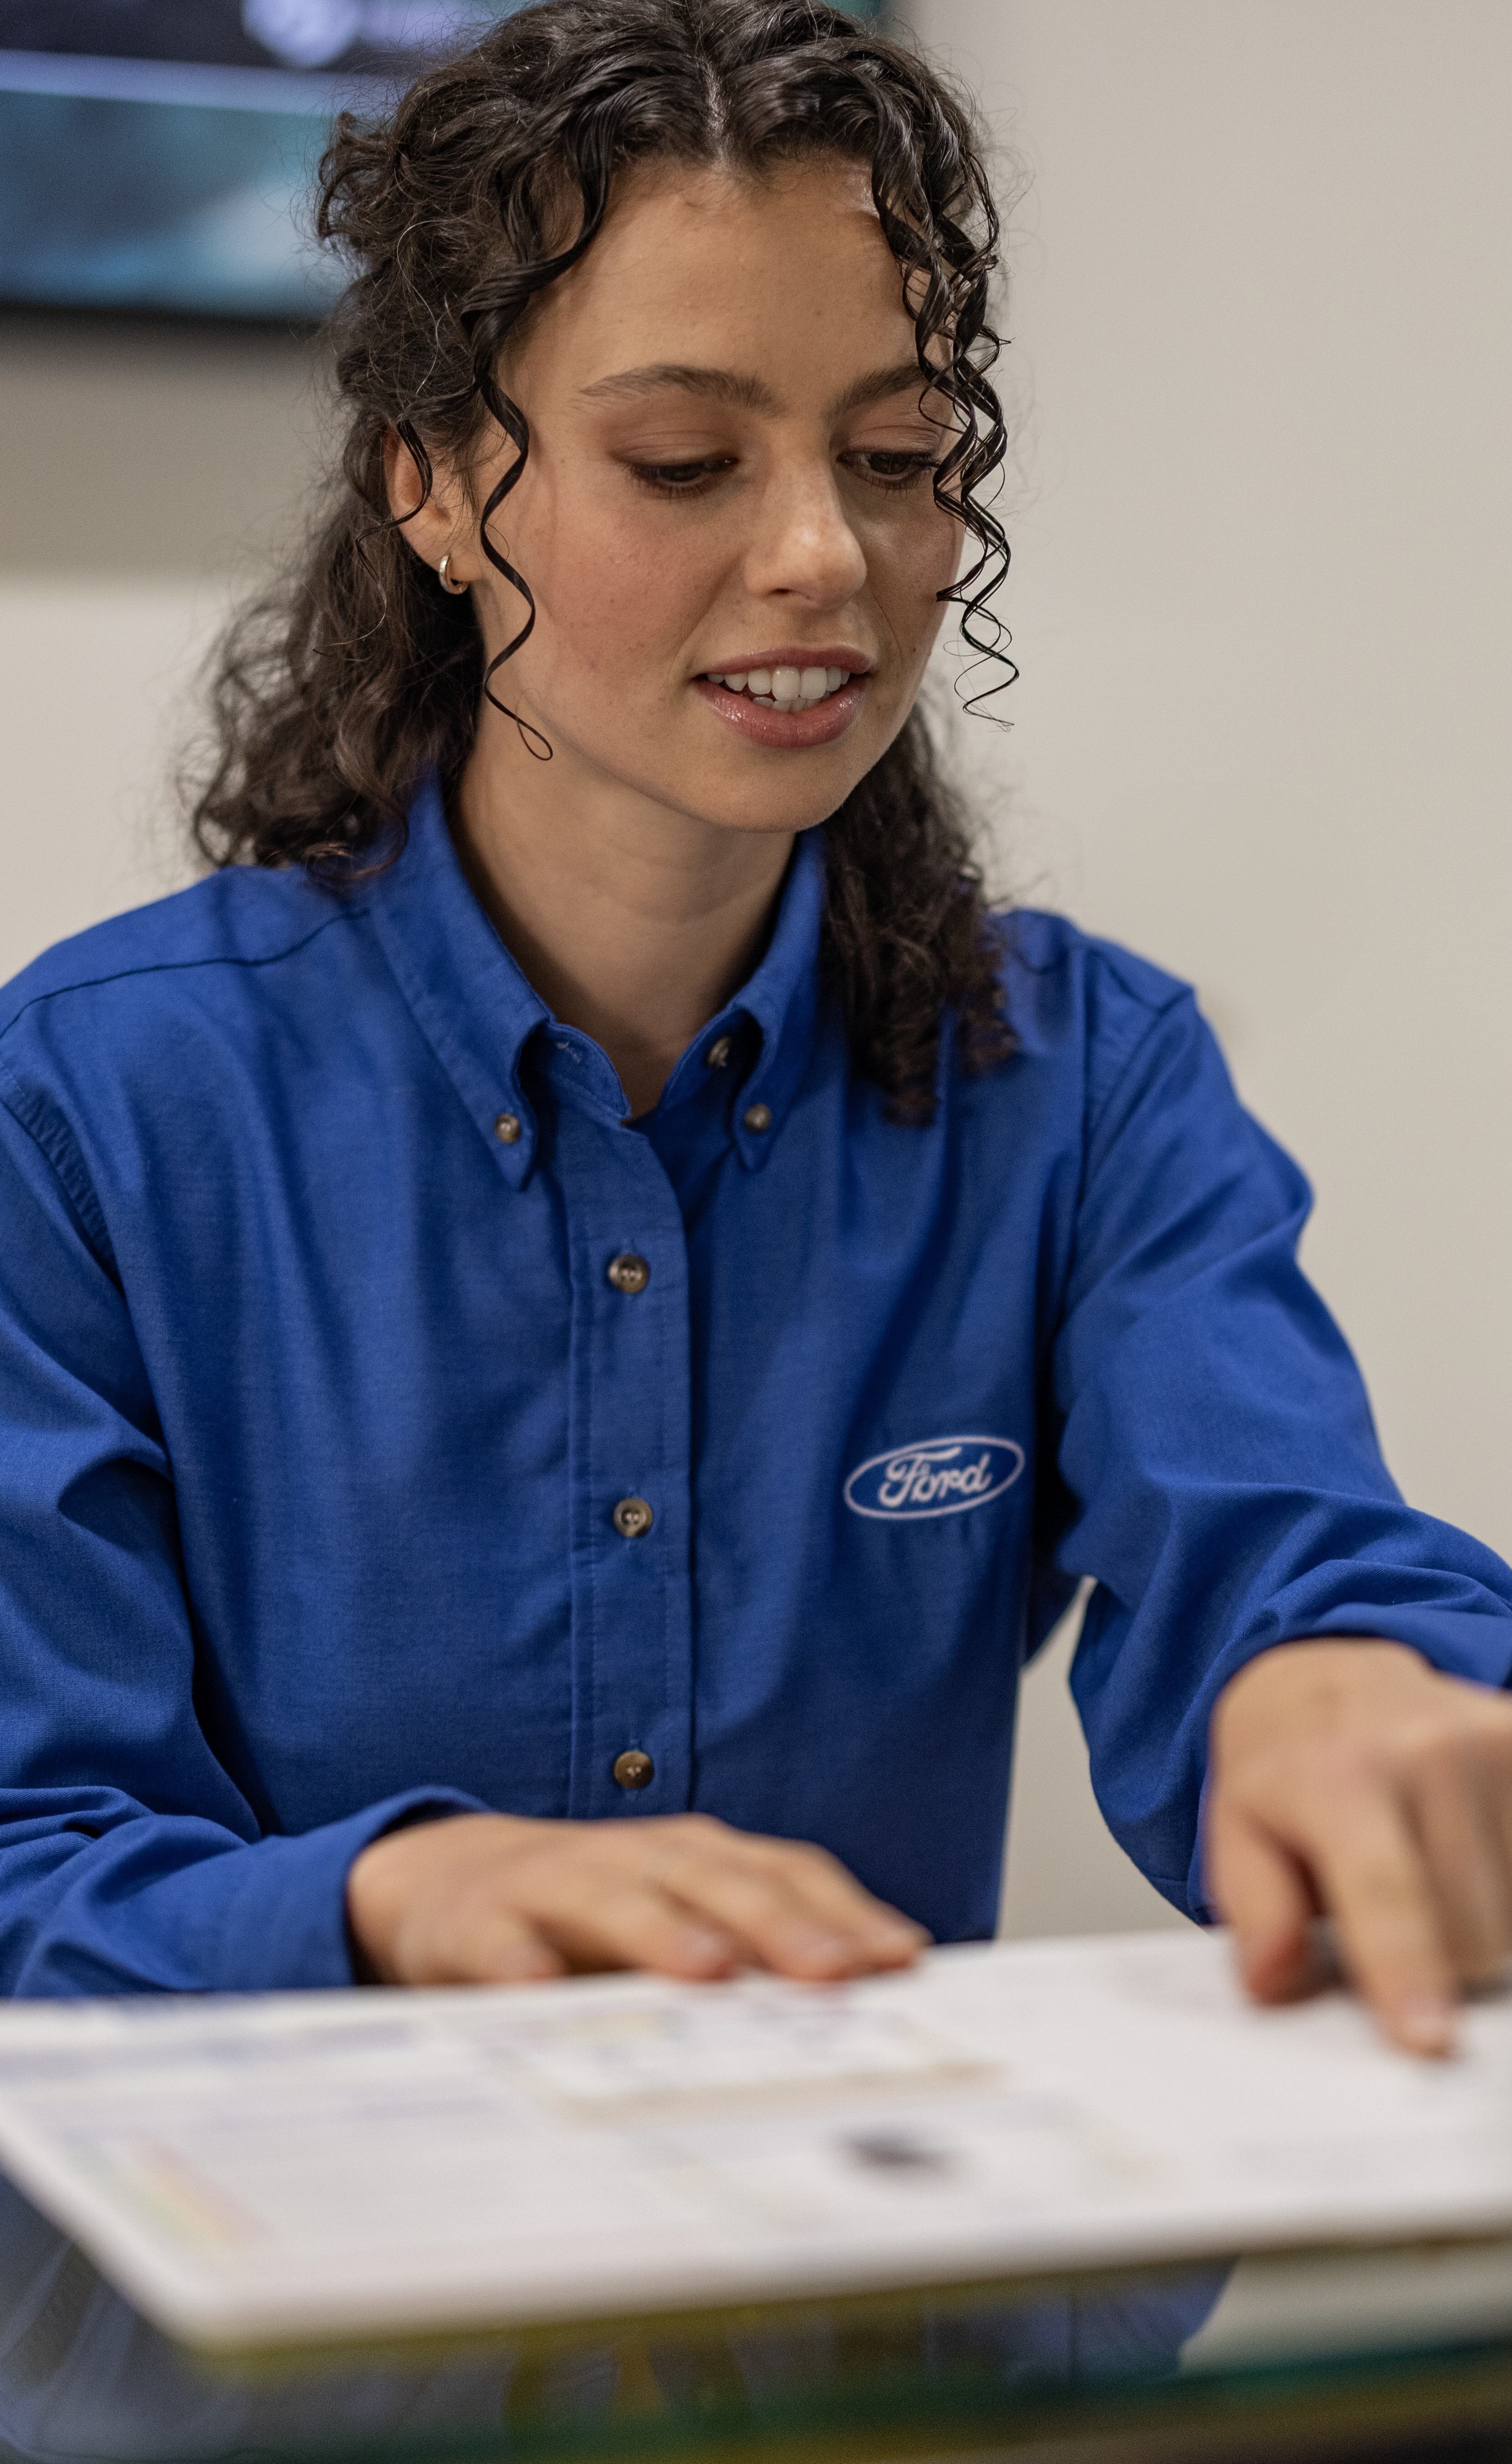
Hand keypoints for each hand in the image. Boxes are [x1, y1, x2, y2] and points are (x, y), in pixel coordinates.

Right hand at [347, 1810, 929, 1987]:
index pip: (783, 1872)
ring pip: (615, 1900)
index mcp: (693, 1858)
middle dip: (779, 1925)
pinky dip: (520, 1963)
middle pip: (715, 1881)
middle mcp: (634, 1859)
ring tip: (710, 1973)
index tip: (900, 1959)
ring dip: (664, 1933)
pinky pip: (499, 1944)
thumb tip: (869, 2002)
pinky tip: (542, 1990)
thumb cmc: (591, 1914)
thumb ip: (758, 1953)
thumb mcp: (678, 1920)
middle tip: (835, 1974)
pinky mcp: (478, 1923)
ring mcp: (553, 1883)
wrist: (447, 1880)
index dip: (843, 1912)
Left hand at [1207, 1639, 1511, 2054]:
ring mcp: (1491, 1743)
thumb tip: (1277, 1978)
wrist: (1329, 1676)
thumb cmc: (1288, 1765)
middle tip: (1390, 1906)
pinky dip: (1502, 1881)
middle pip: (1467, 1931)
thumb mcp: (1238, 1833)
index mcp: (1339, 1777)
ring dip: (1476, 1918)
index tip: (1427, 2038)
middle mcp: (1425, 1751)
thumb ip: (1256, 1914)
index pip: (1384, 1892)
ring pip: (1511, 1916)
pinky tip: (1463, 1850)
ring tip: (1425, 1868)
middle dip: (1434, 1955)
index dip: (1406, 1971)